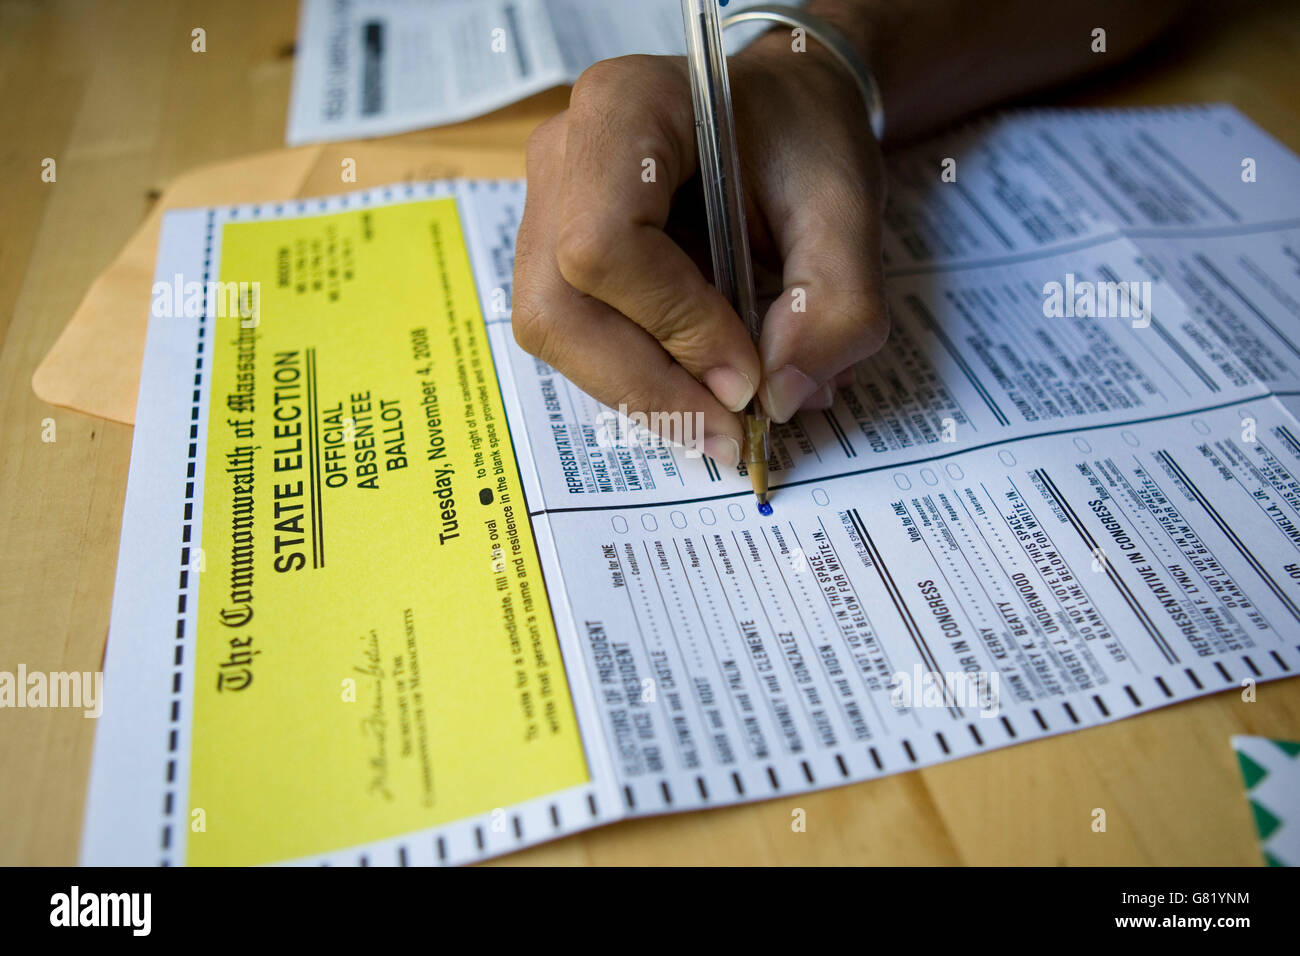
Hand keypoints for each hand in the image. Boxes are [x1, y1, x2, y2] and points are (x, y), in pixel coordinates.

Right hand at [512, 36, 888, 466]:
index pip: (604, 244)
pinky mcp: (552, 256)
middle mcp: (561, 155)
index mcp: (624, 110)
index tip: (748, 375)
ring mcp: (544, 208)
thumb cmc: (804, 138)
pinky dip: (637, 381)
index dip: (674, 324)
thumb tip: (780, 398)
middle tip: (731, 435)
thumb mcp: (847, 204)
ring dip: (641, 395)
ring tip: (721, 421)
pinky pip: (574, 339)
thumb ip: (836, 299)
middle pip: (559, 308)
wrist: (780, 115)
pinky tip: (697, 392)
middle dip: (647, 388)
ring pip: (556, 334)